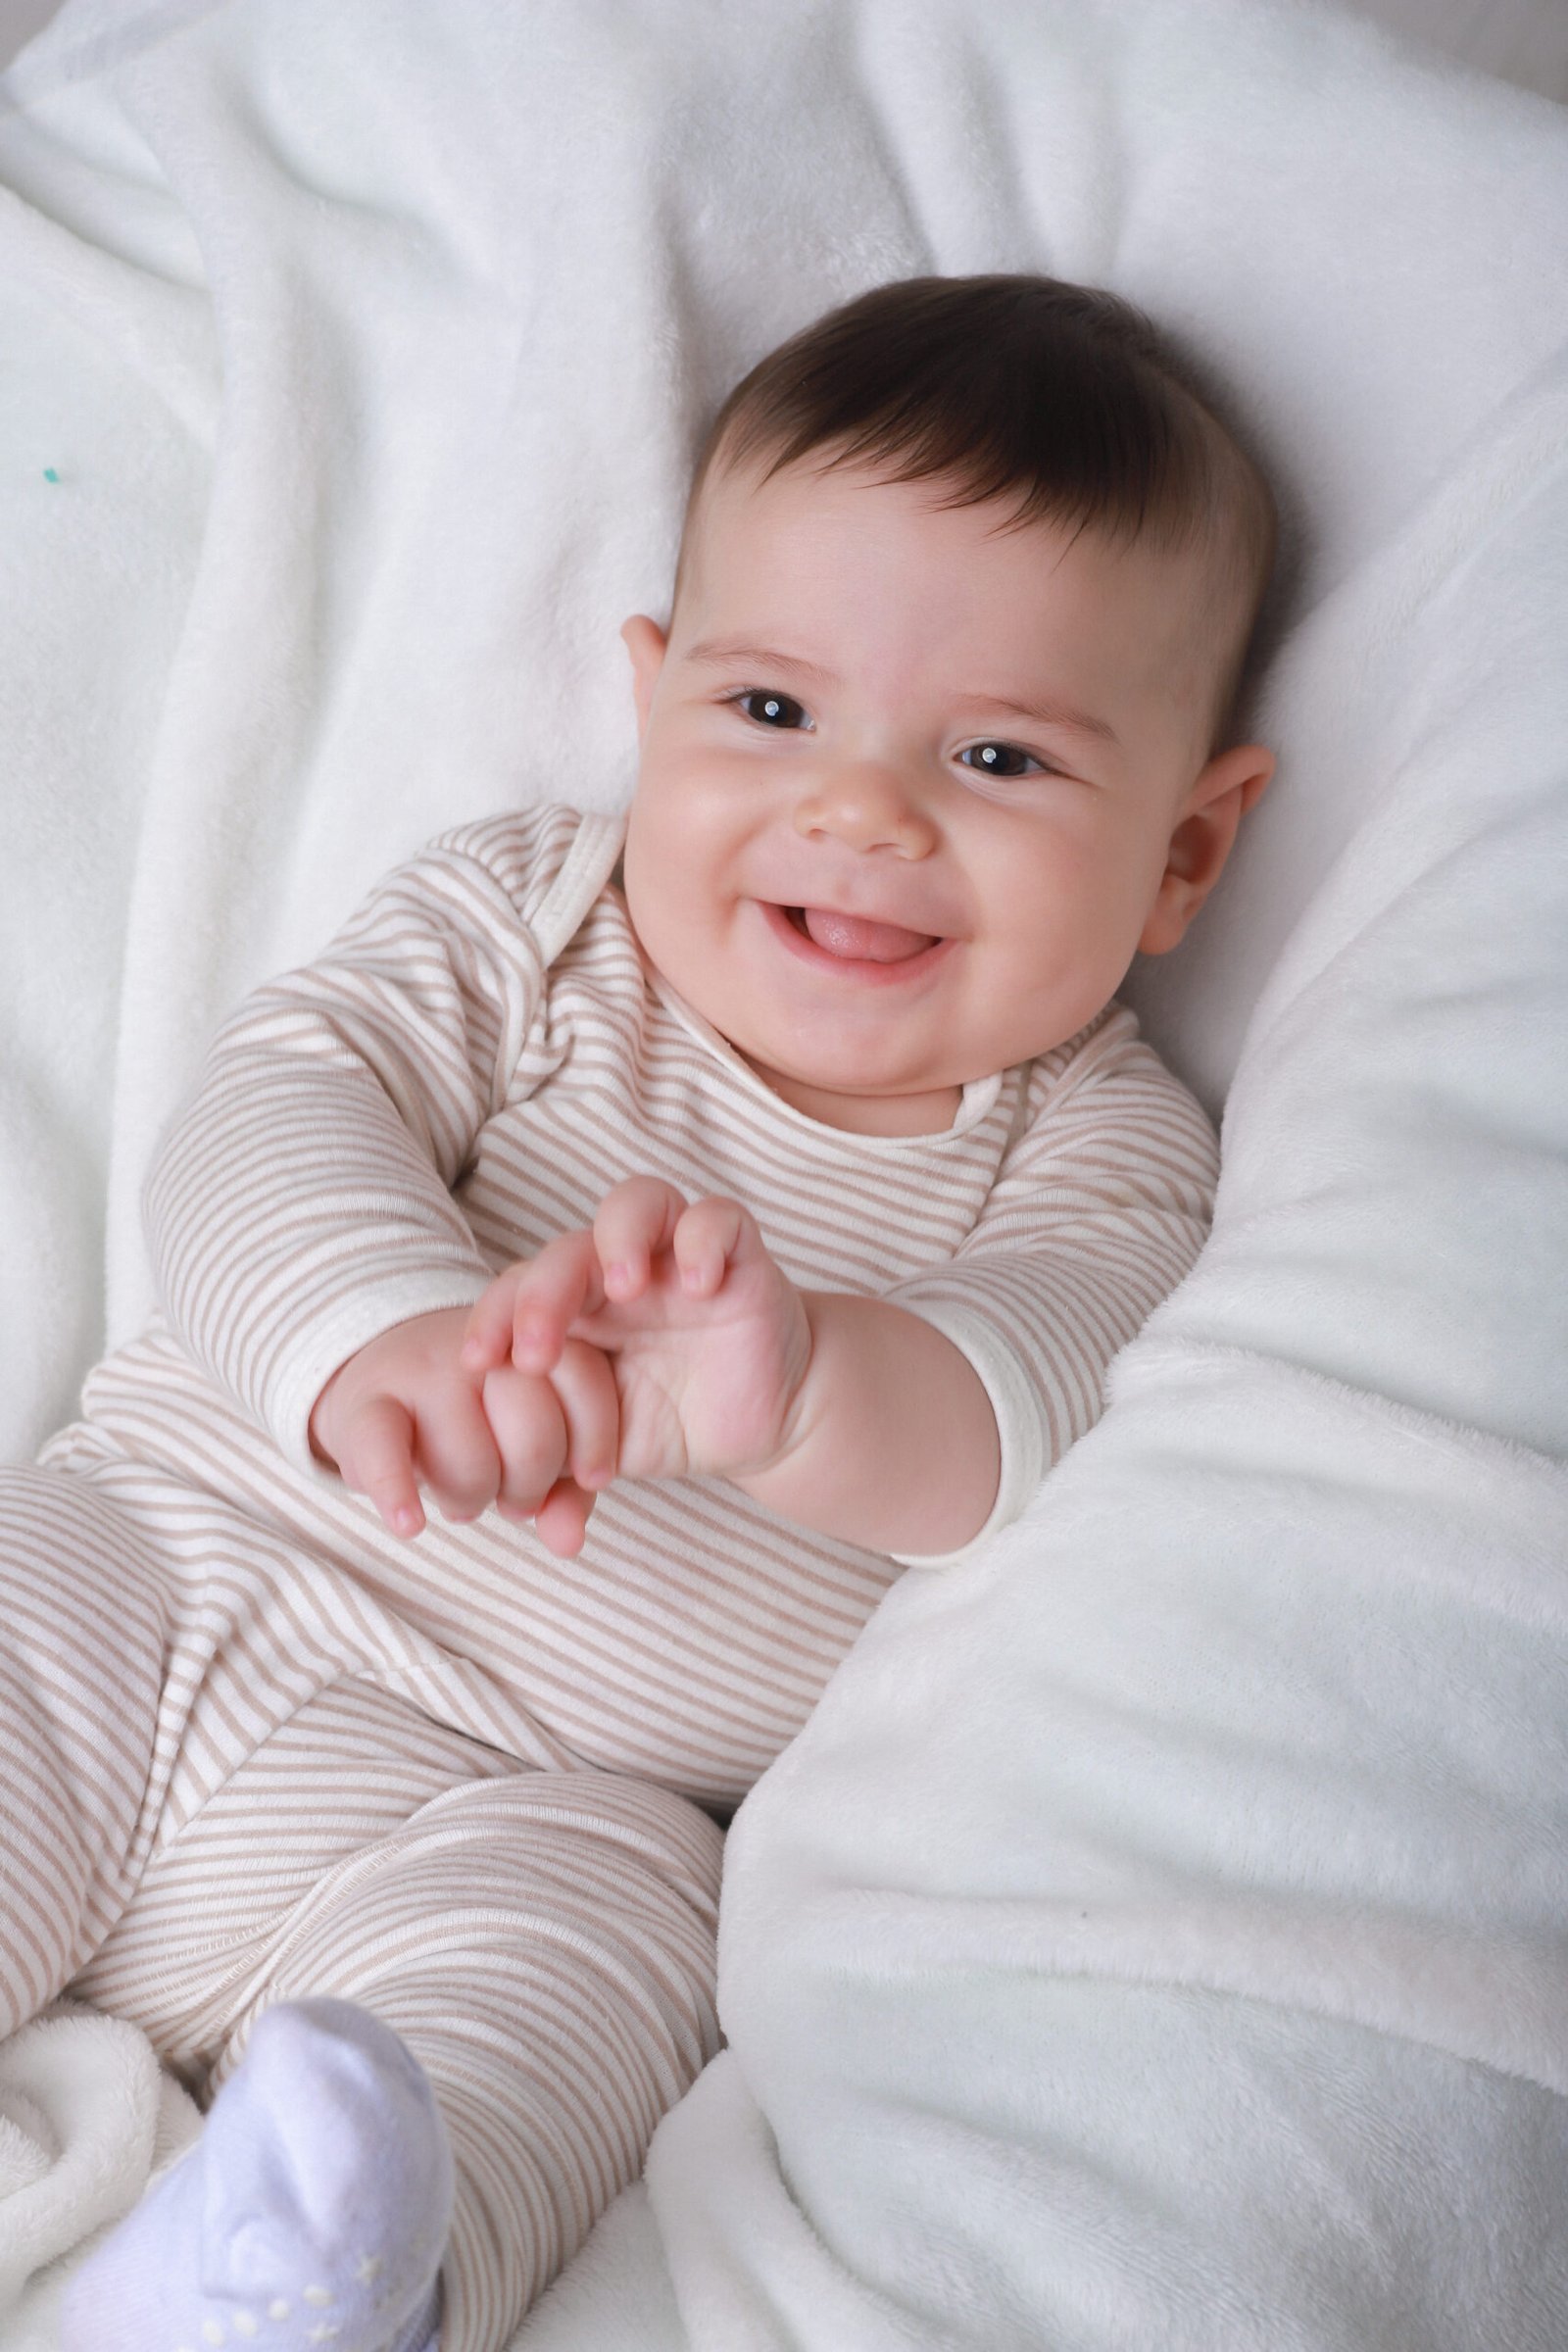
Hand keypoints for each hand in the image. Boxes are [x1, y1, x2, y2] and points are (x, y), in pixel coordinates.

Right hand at [308, 1305, 614, 1557]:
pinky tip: (409, 1523)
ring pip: (468, 1463)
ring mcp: (418, 1373)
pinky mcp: (363, 1407)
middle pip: (533, 1434)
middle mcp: (477, 1350)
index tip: (589, 1475)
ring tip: (463, 1494)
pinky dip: (398, 1493)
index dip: (596, 1439)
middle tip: (512, 1491)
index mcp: (530, 1342)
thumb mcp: (534, 1440)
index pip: (583, 1376)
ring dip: (471, 1500)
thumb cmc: (478, 1422)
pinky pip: (384, 1452)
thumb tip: (568, 1543)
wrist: (381, 1384)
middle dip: (530, 1484)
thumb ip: (569, 1486)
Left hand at [461, 1177, 814, 1490]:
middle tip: (537, 1351)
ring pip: (637, 1201)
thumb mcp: (609, 1453)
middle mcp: (619, 1274)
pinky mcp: (739, 1255)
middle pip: (565, 1249)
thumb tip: (524, 1521)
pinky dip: (704, 1240)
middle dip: (540, 1294)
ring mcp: (677, 1257)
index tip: (478, 1365)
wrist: (765, 1421)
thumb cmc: (673, 1423)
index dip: (491, 1318)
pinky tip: (699, 1286)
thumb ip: (564, 1480)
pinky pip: (721, 1218)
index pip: (517, 1289)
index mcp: (574, 1311)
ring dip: (618, 1238)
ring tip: (623, 1287)